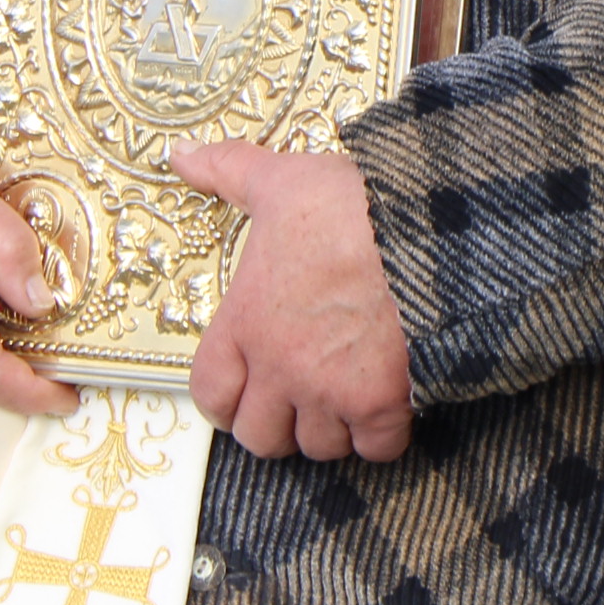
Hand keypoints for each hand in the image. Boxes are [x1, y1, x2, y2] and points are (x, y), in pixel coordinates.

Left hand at [172, 140, 411, 462]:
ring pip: (319, 447)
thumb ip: (227, 172)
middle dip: (280, 424)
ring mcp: (329, 390)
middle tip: (302, 400)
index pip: (211, 395)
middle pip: (260, 437)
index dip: (228, 401)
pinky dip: (383, 435)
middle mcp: (279, 367)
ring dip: (333, 429)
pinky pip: (375, 448)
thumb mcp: (279, 180)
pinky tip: (392, 404)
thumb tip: (180, 156)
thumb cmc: (350, 207)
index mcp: (245, 322)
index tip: (246, 392)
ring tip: (349, 398)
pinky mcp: (381, 403)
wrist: (423, 229)